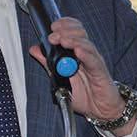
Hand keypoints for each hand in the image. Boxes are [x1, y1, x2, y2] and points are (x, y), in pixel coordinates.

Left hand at [28, 17, 136, 135]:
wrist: (101, 111)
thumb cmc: (86, 95)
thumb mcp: (60, 79)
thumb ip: (48, 63)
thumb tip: (35, 50)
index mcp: (78, 53)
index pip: (73, 31)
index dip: (64, 25)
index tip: (53, 26)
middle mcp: (87, 54)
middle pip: (80, 33)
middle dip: (65, 31)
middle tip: (53, 35)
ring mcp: (94, 62)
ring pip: (86, 44)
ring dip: (73, 40)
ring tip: (63, 40)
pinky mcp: (100, 72)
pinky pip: (93, 61)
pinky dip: (85, 54)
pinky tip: (78, 51)